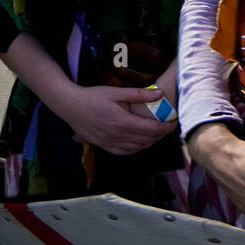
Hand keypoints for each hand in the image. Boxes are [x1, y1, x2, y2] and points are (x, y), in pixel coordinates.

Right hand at [53, 82, 172, 156]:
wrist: (70, 106)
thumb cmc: (92, 96)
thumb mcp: (116, 92)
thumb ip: (139, 94)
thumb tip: (161, 93)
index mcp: (124, 122)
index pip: (152, 130)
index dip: (166, 128)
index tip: (173, 122)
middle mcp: (119, 136)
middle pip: (147, 140)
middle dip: (161, 135)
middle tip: (167, 126)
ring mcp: (111, 143)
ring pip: (138, 148)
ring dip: (150, 143)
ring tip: (157, 133)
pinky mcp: (104, 146)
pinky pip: (126, 152)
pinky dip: (137, 149)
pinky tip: (140, 143)